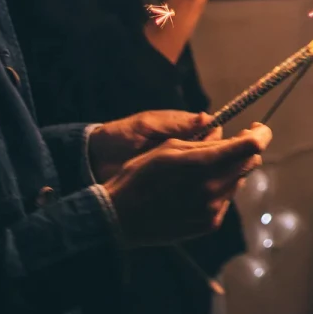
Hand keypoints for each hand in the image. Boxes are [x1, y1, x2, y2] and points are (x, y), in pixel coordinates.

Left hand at [89, 110, 214, 181]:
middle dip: (217, 160)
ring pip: (205, 172)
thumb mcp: (147, 126)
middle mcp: (184, 148)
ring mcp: (177, 168)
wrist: (94, 159)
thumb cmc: (119, 136)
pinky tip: (192, 195)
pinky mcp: (169, 184)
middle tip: (211, 169)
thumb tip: (206, 118)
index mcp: (182, 130)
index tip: (218, 147)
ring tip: (202, 183)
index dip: (218, 140)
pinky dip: (193, 190)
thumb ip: (175, 123)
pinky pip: (189, 186)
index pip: (213, 133)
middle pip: (214, 154)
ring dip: (207, 177)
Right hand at [104, 124, 272, 246]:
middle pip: (250, 163)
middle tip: (234, 142)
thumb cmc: (140, 175)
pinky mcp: (210, 223)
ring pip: (238, 181)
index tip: (258, 129)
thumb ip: (203, 142)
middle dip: (246, 150)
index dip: (261, 134)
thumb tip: (227, 135)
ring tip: (206, 167)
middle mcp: (213, 188)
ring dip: (230, 170)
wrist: (118, 218)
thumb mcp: (168, 148)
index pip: (250, 146)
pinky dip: (219, 189)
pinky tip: (198, 188)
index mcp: (202, 164)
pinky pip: (226, 199)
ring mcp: (213, 209)